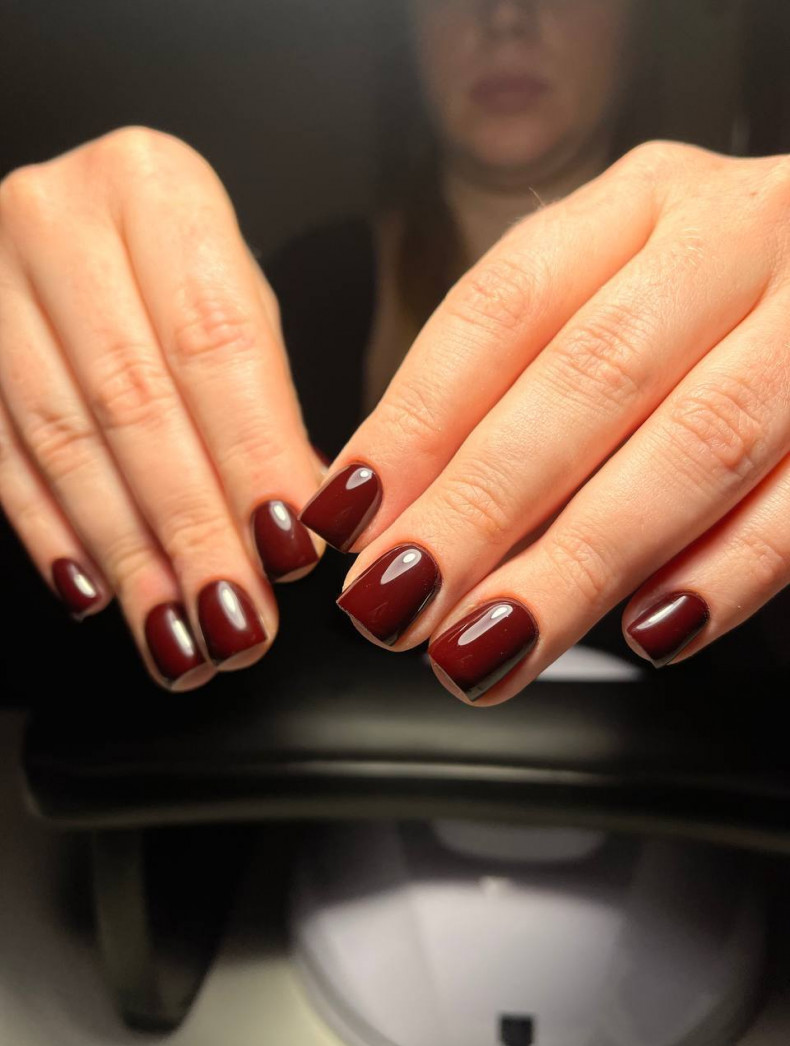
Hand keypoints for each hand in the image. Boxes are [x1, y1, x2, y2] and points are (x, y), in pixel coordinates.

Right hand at [0, 126, 323, 689]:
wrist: (69, 234)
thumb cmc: (171, 268)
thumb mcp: (234, 298)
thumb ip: (262, 397)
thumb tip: (300, 522)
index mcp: (154, 187)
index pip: (215, 342)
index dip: (253, 455)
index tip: (289, 549)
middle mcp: (59, 220)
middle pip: (135, 400)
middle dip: (191, 527)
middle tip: (235, 620)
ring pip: (62, 438)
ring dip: (125, 551)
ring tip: (175, 631)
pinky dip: (51, 531)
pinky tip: (94, 590)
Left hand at [301, 142, 789, 703]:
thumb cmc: (704, 305)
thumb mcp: (608, 301)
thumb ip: (514, 388)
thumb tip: (390, 510)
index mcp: (641, 204)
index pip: (504, 306)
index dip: (418, 417)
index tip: (351, 515)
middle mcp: (733, 240)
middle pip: (591, 375)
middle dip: (482, 504)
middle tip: (399, 601)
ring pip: (698, 443)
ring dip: (579, 561)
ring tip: (489, 644)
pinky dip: (726, 573)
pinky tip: (649, 632)